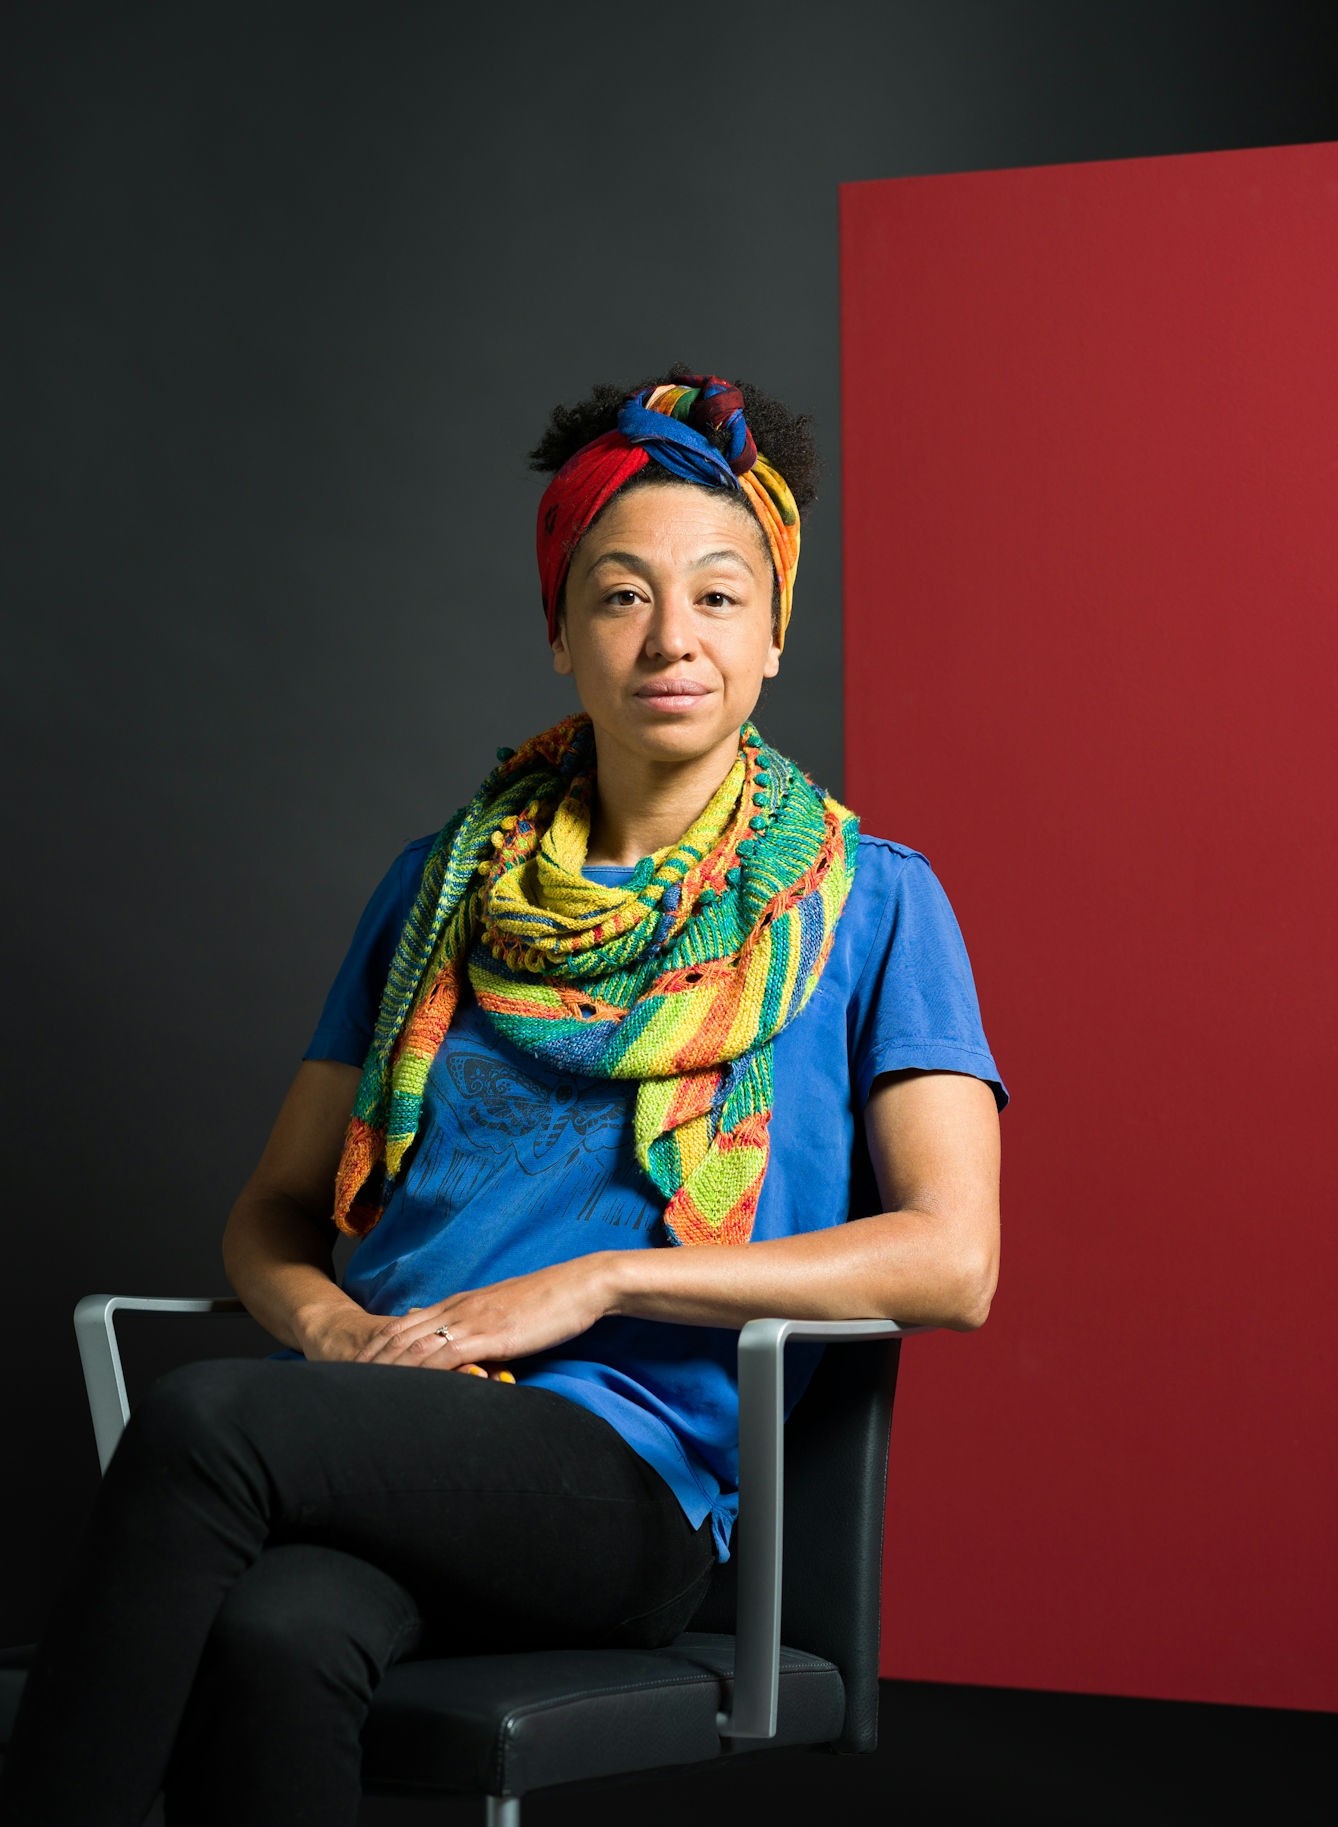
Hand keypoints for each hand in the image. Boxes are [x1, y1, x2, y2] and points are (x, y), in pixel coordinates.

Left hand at [351, 1252, 617, 1372]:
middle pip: (396, 1338)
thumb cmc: (550, 1301)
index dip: (372, 1352)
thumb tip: (444, 1329)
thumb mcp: (501, 1311)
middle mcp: (456, 1310)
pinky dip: (420, 1374)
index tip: (348, 1373)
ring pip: (413, 1348)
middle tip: (337, 1391)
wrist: (583, 1285)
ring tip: (357, 1397)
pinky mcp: (490, 1335)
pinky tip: (406, 1392)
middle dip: (365, 1365)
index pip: (400, 1328)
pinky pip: (445, 1357)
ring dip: (384, 1372)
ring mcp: (471, 1321)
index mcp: (458, 1305)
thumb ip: (471, 1321)